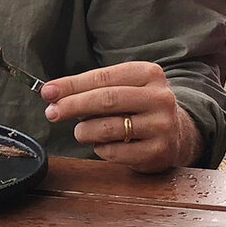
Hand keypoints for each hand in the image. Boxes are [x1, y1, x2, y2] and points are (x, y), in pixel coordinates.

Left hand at [39, 62, 199, 172]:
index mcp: (149, 74)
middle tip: (52, 113)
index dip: (72, 85)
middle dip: (73, 106)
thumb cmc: (139, 107)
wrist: (178, 134)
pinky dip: (100, 149)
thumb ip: (91, 88)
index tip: (47, 92)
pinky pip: (115, 152)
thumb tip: (51, 93)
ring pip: (109, 128)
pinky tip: (103, 145)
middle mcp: (160, 98)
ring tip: (80, 131)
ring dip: (85, 131)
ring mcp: (161, 126)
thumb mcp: (123, 88)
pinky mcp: (158, 152)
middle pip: (106, 100)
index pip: (103, 77)